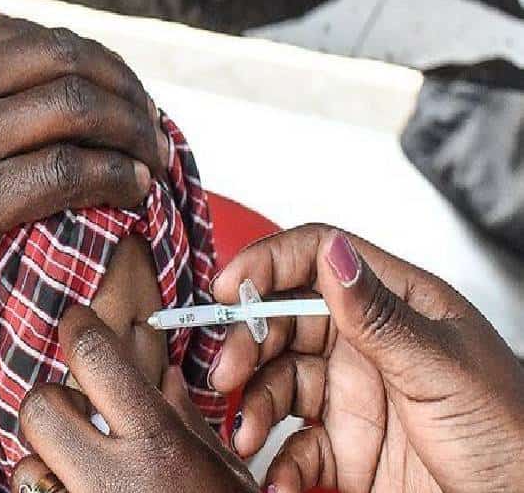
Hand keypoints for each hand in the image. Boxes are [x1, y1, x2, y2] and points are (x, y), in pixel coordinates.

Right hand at [0, 17, 170, 345]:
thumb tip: (11, 66)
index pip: (39, 37)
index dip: (98, 63)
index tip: (121, 92)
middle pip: (73, 62)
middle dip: (129, 91)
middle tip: (149, 125)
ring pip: (82, 111)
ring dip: (135, 134)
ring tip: (152, 159)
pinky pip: (71, 172)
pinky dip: (117, 177)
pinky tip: (131, 191)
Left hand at [12, 306, 256, 492]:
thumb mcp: (224, 474)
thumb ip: (185, 421)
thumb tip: (165, 378)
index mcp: (159, 446)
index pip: (94, 357)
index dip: (78, 328)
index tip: (76, 323)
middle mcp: (114, 480)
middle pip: (39, 406)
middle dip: (53, 404)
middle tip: (79, 416)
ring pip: (25, 466)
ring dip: (44, 466)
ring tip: (82, 478)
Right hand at [211, 225, 523, 492]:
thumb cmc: (517, 441)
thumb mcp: (444, 370)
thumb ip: (379, 315)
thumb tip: (332, 252)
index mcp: (399, 305)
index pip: (319, 259)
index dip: (267, 265)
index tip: (229, 290)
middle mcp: (369, 345)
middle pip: (284, 322)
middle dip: (249, 346)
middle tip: (228, 375)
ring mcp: (355, 397)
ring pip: (279, 384)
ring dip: (255, 407)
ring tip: (249, 436)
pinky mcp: (348, 452)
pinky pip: (294, 446)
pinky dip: (277, 462)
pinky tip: (279, 476)